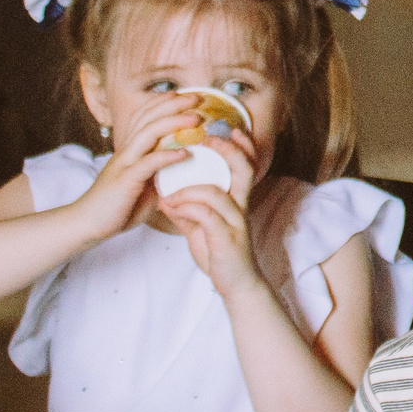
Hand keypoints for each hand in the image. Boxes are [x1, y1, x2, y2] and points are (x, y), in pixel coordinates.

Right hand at [68, 92, 203, 239]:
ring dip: (173, 123)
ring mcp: (124, 164)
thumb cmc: (116, 207)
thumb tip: (183, 172)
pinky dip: (166, 156)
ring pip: (147, 134)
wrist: (88, 225)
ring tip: (196, 118)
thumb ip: (160, 175)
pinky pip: (147, 164)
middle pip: (148, 118)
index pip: (145, 117)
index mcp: (130, 150)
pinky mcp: (125, 181)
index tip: (185, 96)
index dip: (163, 103)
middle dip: (173, 105)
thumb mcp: (143, 187)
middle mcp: (126, 152)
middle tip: (197, 97)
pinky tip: (184, 153)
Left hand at [165, 136, 260, 297]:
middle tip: (207, 138)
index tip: (228, 127)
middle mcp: (240, 207)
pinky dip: (186, 209)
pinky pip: (206, 216)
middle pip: (244, 169)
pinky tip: (172, 209)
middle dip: (227, 149)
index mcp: (236, 200)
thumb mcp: (200, 228)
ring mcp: (235, 222)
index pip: (245, 165)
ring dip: (188, 189)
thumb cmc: (219, 254)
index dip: (240, 145)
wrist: (235, 284)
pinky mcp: (226, 238)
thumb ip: (186, 210)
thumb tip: (167, 195)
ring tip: (168, 194)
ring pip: (216, 193)